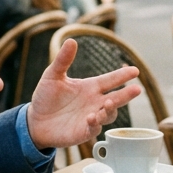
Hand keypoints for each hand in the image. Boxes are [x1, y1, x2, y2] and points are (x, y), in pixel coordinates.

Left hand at [26, 39, 141, 149]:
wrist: (35, 120)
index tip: (135, 71)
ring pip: (109, 115)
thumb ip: (63, 60)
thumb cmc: (46, 97)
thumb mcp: (53, 75)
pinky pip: (94, 128)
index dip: (122, 76)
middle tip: (137, 89)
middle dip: (126, 94)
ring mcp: (91, 118)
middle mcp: (94, 102)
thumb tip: (71, 41)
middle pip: (116, 98)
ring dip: (110, 110)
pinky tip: (92, 117)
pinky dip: (95, 123)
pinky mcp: (83, 132)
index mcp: (90, 87)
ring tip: (109, 102)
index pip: (110, 80)